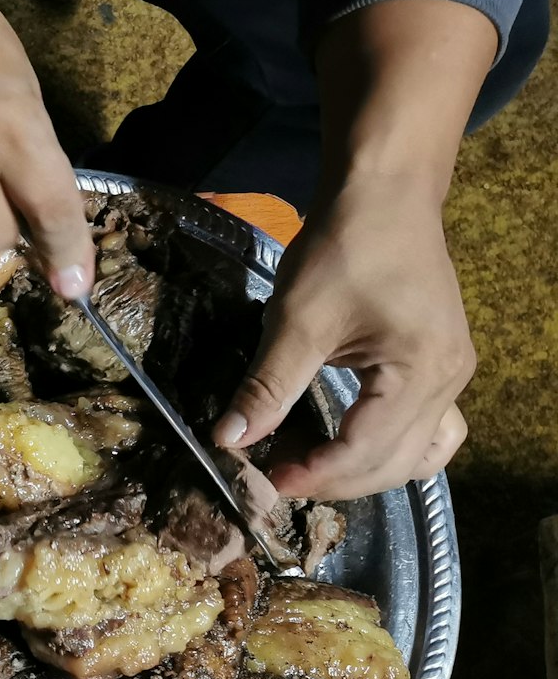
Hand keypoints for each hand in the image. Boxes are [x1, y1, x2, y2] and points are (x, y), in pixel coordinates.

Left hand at [214, 180, 472, 498]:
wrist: (385, 195)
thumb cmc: (345, 247)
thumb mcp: (296, 319)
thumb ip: (266, 386)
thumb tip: (227, 439)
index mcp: (421, 372)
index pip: (365, 452)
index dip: (312, 477)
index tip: (261, 483)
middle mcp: (449, 382)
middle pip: (394, 465)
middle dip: (332, 482)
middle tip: (273, 478)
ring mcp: (451, 376)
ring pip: (416, 456)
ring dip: (361, 472)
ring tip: (305, 465)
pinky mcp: (440, 367)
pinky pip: (425, 431)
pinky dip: (385, 448)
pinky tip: (342, 444)